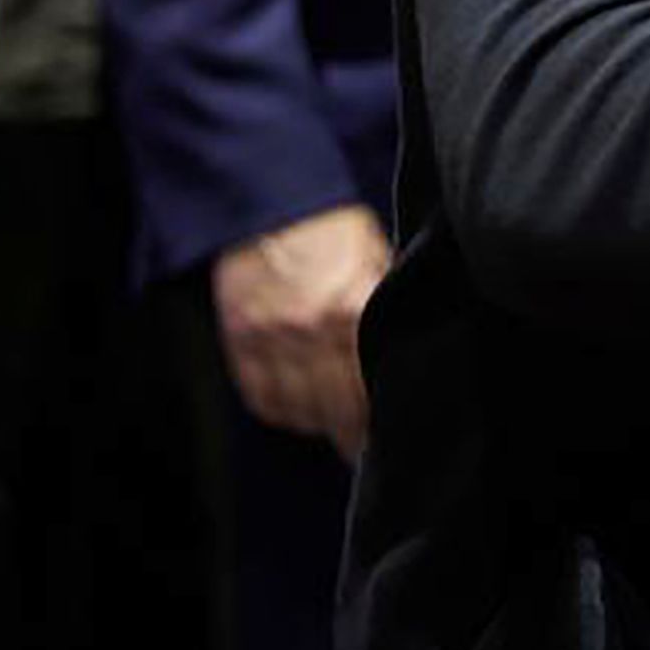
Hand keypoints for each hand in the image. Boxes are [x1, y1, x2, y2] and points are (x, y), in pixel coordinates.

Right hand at [212, 203, 391, 457]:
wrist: (269, 201)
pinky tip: (301, 411)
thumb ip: (387, 303)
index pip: (370, 387)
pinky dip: (283, 412)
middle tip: (367, 448)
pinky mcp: (239, 341)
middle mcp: (307, 332)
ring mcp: (268, 340)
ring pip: (299, 412)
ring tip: (338, 429)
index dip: (381, 417)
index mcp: (350, 309)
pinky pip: (261, 399)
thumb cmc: (333, 227)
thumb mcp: (378, 258)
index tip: (393, 434)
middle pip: (336, 411)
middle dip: (354, 435)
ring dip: (321, 426)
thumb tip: (411, 341)